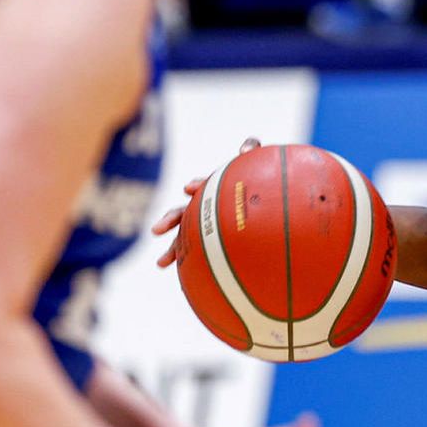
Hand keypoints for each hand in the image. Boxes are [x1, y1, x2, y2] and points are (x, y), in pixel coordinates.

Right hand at [153, 138, 260, 267]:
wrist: (269, 203)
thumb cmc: (261, 181)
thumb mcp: (257, 165)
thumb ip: (252, 149)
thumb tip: (245, 146)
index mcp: (216, 189)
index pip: (204, 185)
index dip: (196, 185)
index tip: (189, 188)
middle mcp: (207, 207)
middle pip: (184, 213)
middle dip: (170, 220)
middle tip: (157, 230)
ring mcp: (208, 225)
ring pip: (186, 237)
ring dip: (173, 248)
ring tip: (161, 263)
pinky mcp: (213, 241)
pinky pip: (200, 254)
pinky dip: (191, 264)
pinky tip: (185, 280)